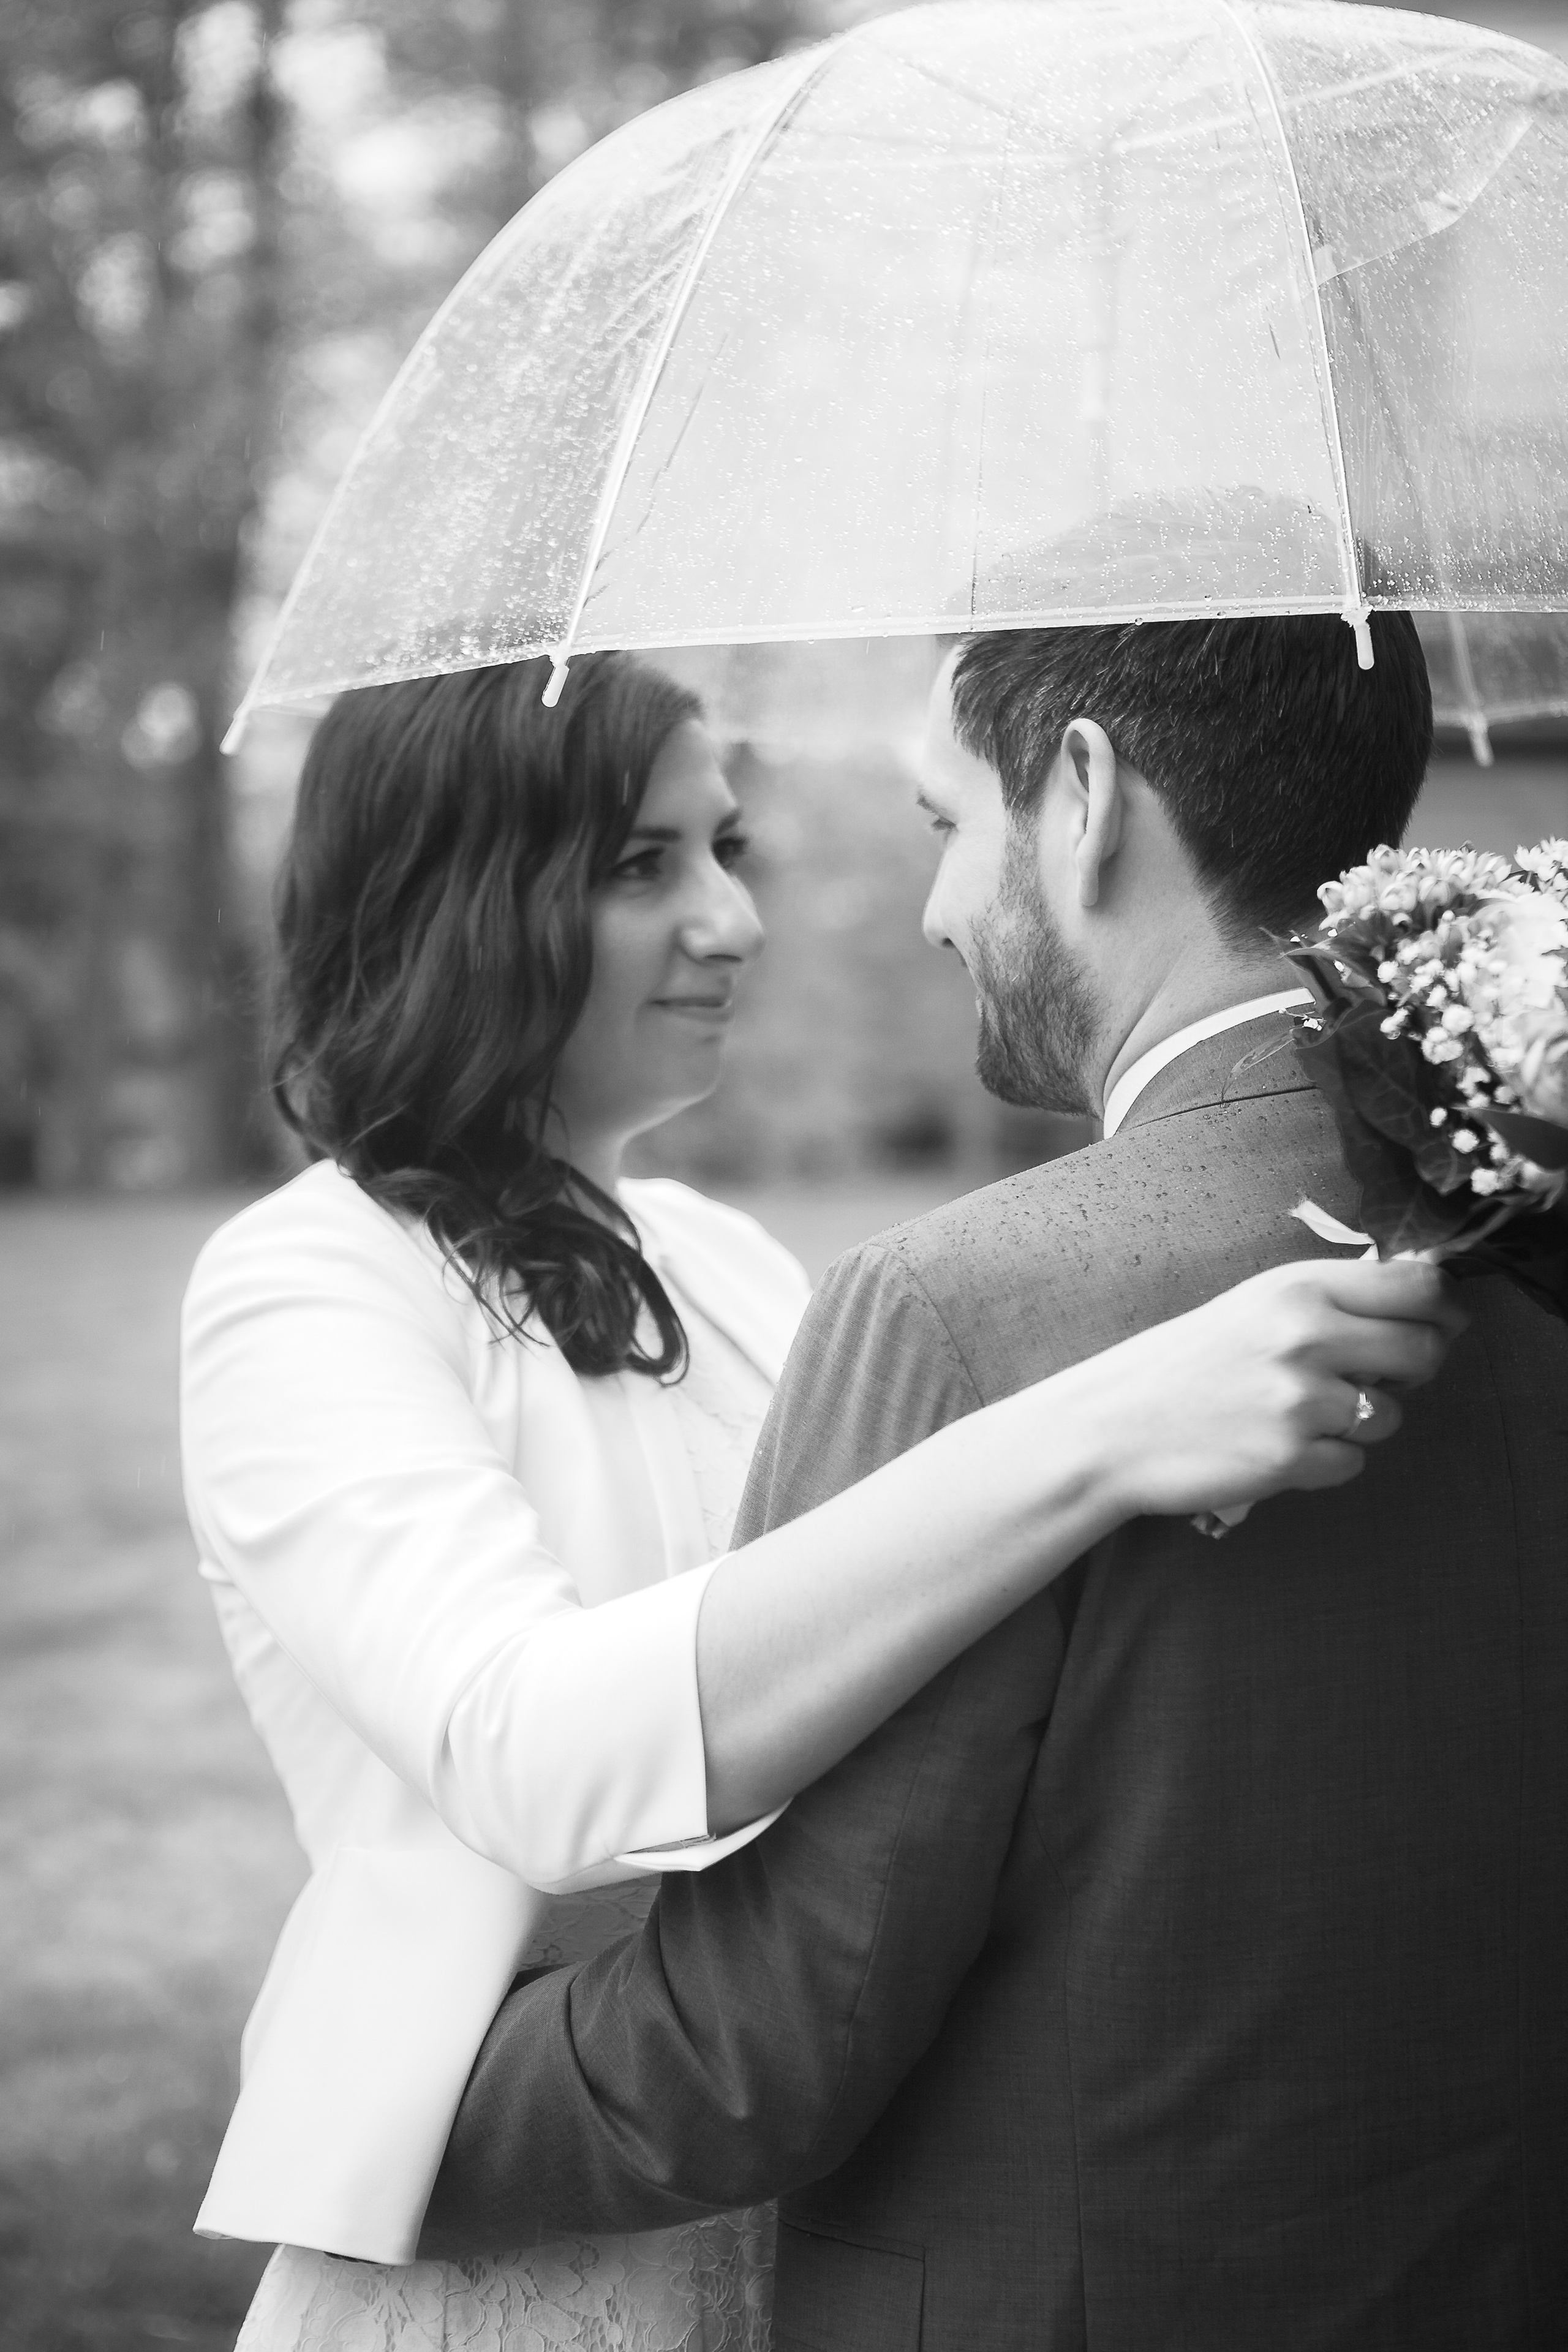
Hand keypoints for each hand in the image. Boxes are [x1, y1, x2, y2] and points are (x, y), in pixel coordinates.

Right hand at [1072, 1258, 1467, 1523]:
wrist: (1113, 1425)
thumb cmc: (1185, 1363)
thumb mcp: (1254, 1305)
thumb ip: (1331, 1301)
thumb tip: (1425, 1307)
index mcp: (1297, 1288)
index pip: (1417, 1287)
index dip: (1445, 1308)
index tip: (1441, 1323)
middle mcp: (1306, 1337)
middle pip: (1424, 1350)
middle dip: (1418, 1368)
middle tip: (1384, 1376)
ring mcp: (1300, 1402)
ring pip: (1390, 1416)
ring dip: (1362, 1421)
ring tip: (1301, 1414)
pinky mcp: (1291, 1459)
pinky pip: (1353, 1463)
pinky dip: (1326, 1462)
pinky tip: (1279, 1446)